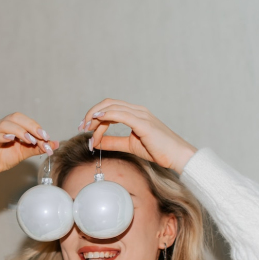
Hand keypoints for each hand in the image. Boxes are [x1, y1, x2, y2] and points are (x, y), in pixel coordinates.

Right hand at [0, 112, 57, 182]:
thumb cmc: (2, 159)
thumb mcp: (23, 153)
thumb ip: (37, 148)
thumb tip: (54, 144)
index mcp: (10, 126)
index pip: (25, 121)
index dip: (37, 127)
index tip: (47, 138)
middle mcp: (0, 126)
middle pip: (16, 118)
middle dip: (31, 126)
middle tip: (42, 136)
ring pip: (5, 125)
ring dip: (20, 131)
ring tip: (30, 140)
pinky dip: (2, 136)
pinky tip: (12, 139)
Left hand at [78, 99, 197, 173]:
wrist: (177, 155)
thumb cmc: (158, 150)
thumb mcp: (130, 145)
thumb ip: (113, 142)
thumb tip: (96, 142)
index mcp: (135, 114)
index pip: (110, 109)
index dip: (95, 117)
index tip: (86, 131)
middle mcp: (137, 110)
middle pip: (108, 104)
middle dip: (91, 114)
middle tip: (81, 127)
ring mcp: (141, 114)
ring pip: (112, 108)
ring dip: (95, 116)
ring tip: (86, 127)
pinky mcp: (143, 122)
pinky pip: (121, 114)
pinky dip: (107, 115)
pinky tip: (97, 119)